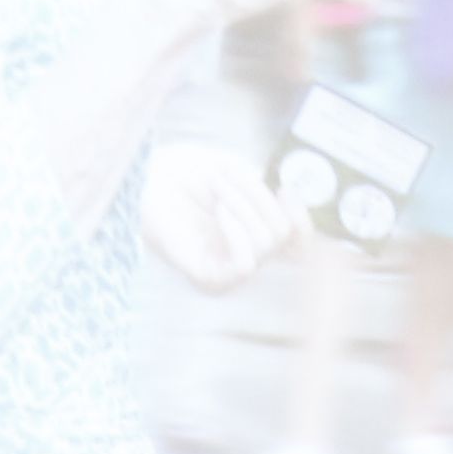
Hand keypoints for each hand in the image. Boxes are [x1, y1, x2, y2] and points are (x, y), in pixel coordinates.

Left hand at [134, 141, 303, 291]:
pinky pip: (245, 265)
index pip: (300, 246)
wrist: (151, 178)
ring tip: (217, 185)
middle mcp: (248, 257)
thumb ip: (270, 196)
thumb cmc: (192, 175)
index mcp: (258, 236)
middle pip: (282, 235)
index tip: (284, 189)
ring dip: (243, 205)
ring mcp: (229, 271)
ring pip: (266, 243)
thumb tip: (294, 204)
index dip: (301, 219)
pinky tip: (221, 213)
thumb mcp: (241, 177)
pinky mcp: (209, 278)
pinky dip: (237, 233)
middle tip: (226, 176)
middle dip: (259, 197)